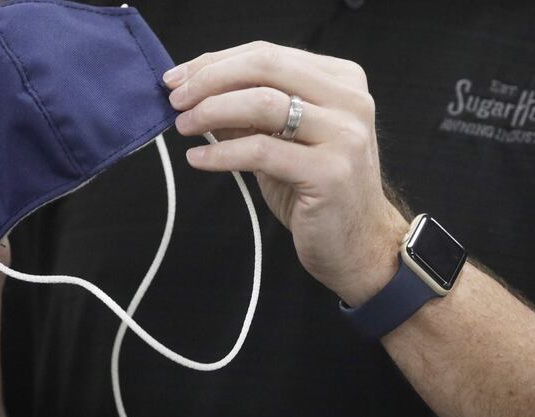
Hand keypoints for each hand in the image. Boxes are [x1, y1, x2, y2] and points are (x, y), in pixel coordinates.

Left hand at [165, 41, 407, 305]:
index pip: (267, 54)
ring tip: (184, 126)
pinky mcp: (330, 172)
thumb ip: (249, 112)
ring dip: (212, 111)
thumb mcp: (283, 140)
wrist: (359, 245)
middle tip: (176, 99)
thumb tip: (195, 92)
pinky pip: (261, 150)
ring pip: (263, 103)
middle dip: (209, 79)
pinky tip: (198, 159)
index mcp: (341, 81)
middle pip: (265, 67)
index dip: (215, 61)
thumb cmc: (318, 191)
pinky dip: (221, 153)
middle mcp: (349, 101)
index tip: (178, 77)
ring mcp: (344, 135)